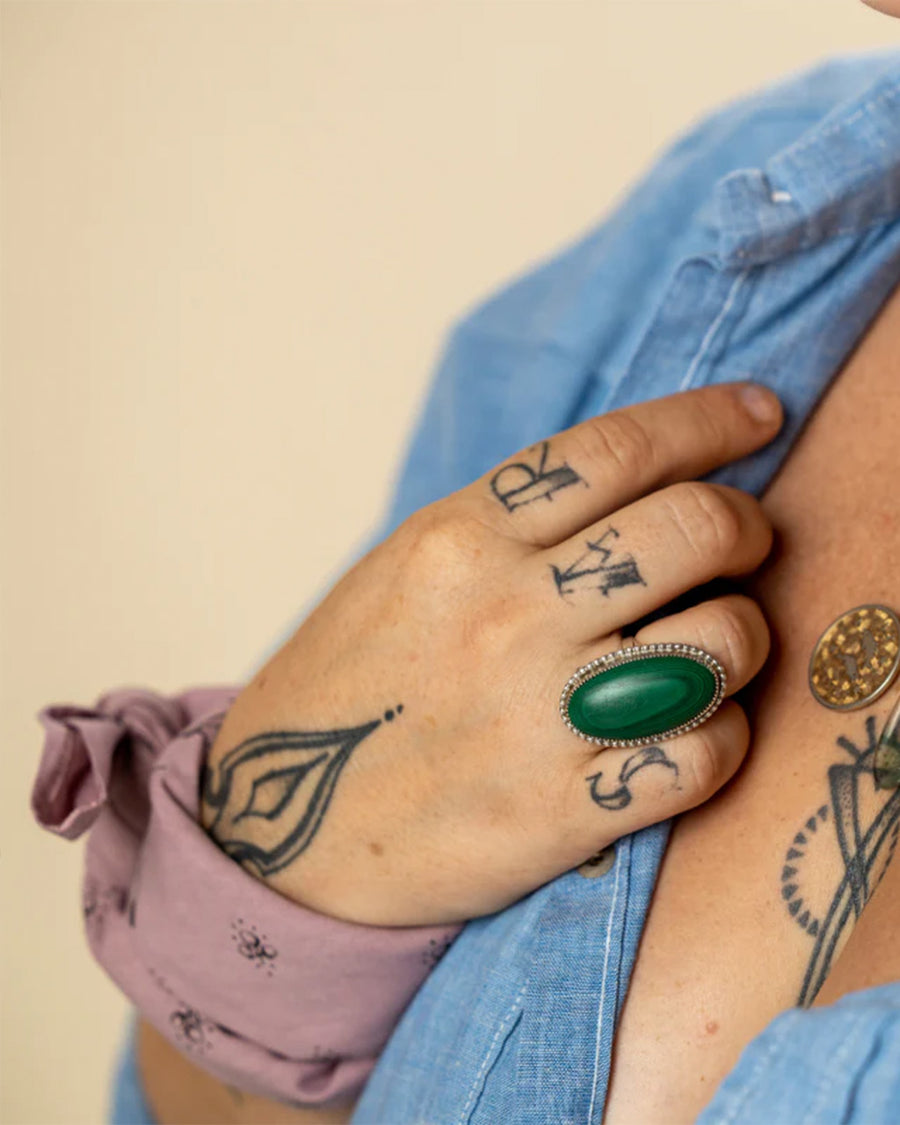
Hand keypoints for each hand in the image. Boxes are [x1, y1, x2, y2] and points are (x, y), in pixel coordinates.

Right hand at [201, 383, 781, 925]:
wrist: (284, 826)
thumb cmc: (356, 685)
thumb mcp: (407, 570)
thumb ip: (512, 524)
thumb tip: (642, 482)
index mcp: (459, 538)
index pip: (618, 448)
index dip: (711, 419)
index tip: (759, 415)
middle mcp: (502, 612)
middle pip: (695, 527)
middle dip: (748, 525)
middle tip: (745, 542)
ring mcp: (533, 713)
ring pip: (720, 641)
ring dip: (744, 636)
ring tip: (718, 644)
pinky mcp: (557, 810)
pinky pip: (703, 755)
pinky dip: (722, 736)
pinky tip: (693, 730)